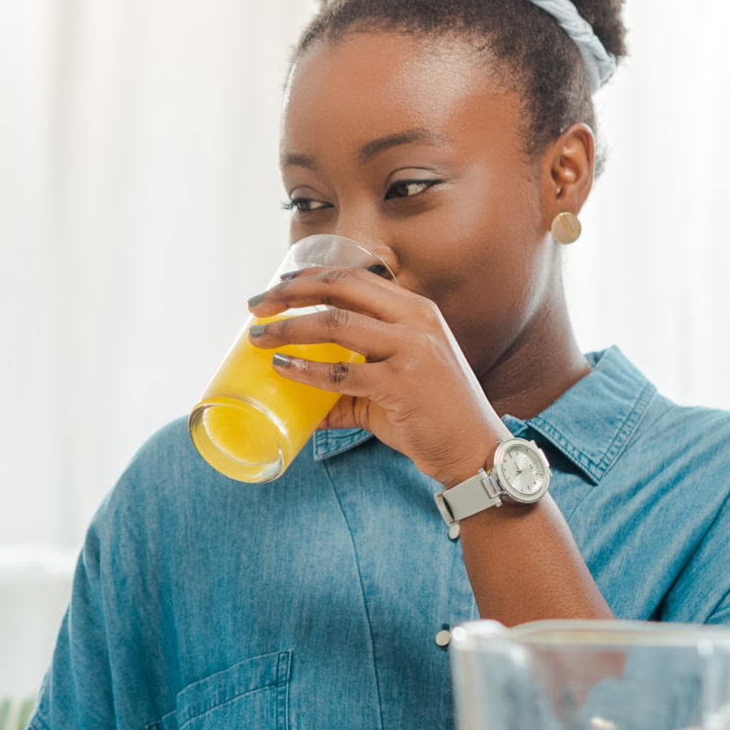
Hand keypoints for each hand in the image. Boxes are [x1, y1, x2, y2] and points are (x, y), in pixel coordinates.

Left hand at [246, 266, 507, 487]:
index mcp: (415, 310)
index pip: (353, 277)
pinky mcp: (404, 384)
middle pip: (340, 287)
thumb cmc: (433, 416)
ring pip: (336, 323)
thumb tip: (301, 400)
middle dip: (291, 293)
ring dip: (290, 328)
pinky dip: (306, 370)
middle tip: (255, 307)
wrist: (474, 451)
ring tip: (259, 338)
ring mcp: (413, 349)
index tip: (275, 287)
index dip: (309, 278)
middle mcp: (416, 319)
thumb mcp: (393, 385)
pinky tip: (283, 369)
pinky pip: (342, 373)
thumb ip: (349, 387)